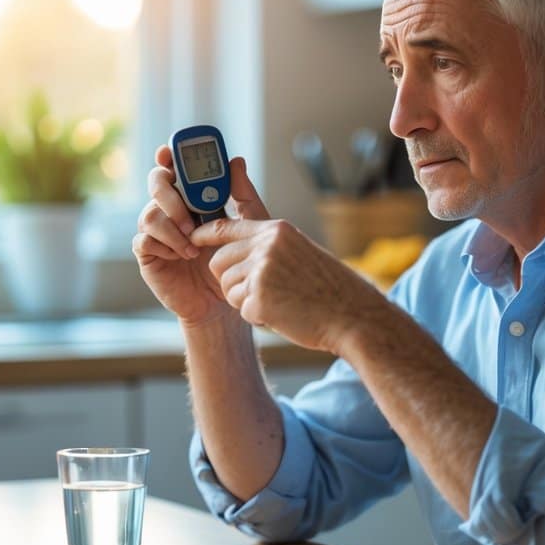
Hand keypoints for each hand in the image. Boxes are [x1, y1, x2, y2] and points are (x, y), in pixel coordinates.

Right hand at [133, 145, 270, 325]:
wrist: (223, 301)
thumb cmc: (233, 262)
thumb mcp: (247, 226)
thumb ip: (242, 194)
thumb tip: (236, 160)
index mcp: (192, 197)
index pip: (176, 168)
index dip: (169, 156)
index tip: (169, 151)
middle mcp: (171, 209)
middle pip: (155, 182)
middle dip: (170, 192)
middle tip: (190, 212)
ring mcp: (157, 231)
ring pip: (148, 213)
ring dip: (172, 226)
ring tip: (193, 245)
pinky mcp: (149, 254)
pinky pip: (144, 240)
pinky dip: (165, 245)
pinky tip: (183, 256)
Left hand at [189, 217, 385, 353]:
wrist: (351, 315)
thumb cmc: (327, 287)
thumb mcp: (298, 251)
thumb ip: (267, 244)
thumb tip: (233, 246)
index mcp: (276, 231)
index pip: (224, 227)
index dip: (203, 235)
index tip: (192, 240)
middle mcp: (266, 246)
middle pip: (218, 262)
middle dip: (229, 279)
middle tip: (256, 291)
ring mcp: (262, 272)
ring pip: (227, 288)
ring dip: (245, 300)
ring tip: (277, 301)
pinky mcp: (260, 300)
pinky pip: (241, 309)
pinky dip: (257, 316)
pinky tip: (282, 314)